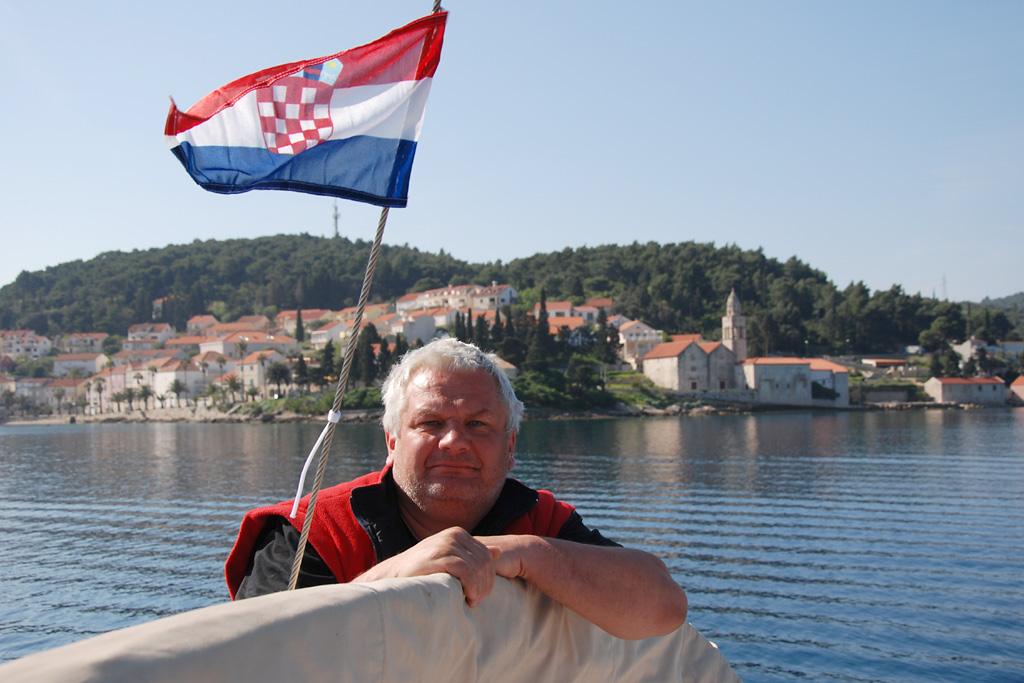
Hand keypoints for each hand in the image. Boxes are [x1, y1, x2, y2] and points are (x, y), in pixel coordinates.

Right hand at [353, 527, 500, 606]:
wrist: (392, 576)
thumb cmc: (421, 572)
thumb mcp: (449, 560)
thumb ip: (472, 555)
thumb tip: (499, 551)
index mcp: (458, 534)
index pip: (487, 555)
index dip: (490, 578)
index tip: (481, 594)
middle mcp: (454, 535)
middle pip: (486, 562)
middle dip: (486, 585)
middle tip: (477, 601)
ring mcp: (447, 544)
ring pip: (479, 568)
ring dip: (480, 589)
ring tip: (472, 602)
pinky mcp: (440, 556)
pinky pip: (468, 572)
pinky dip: (472, 588)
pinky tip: (467, 598)